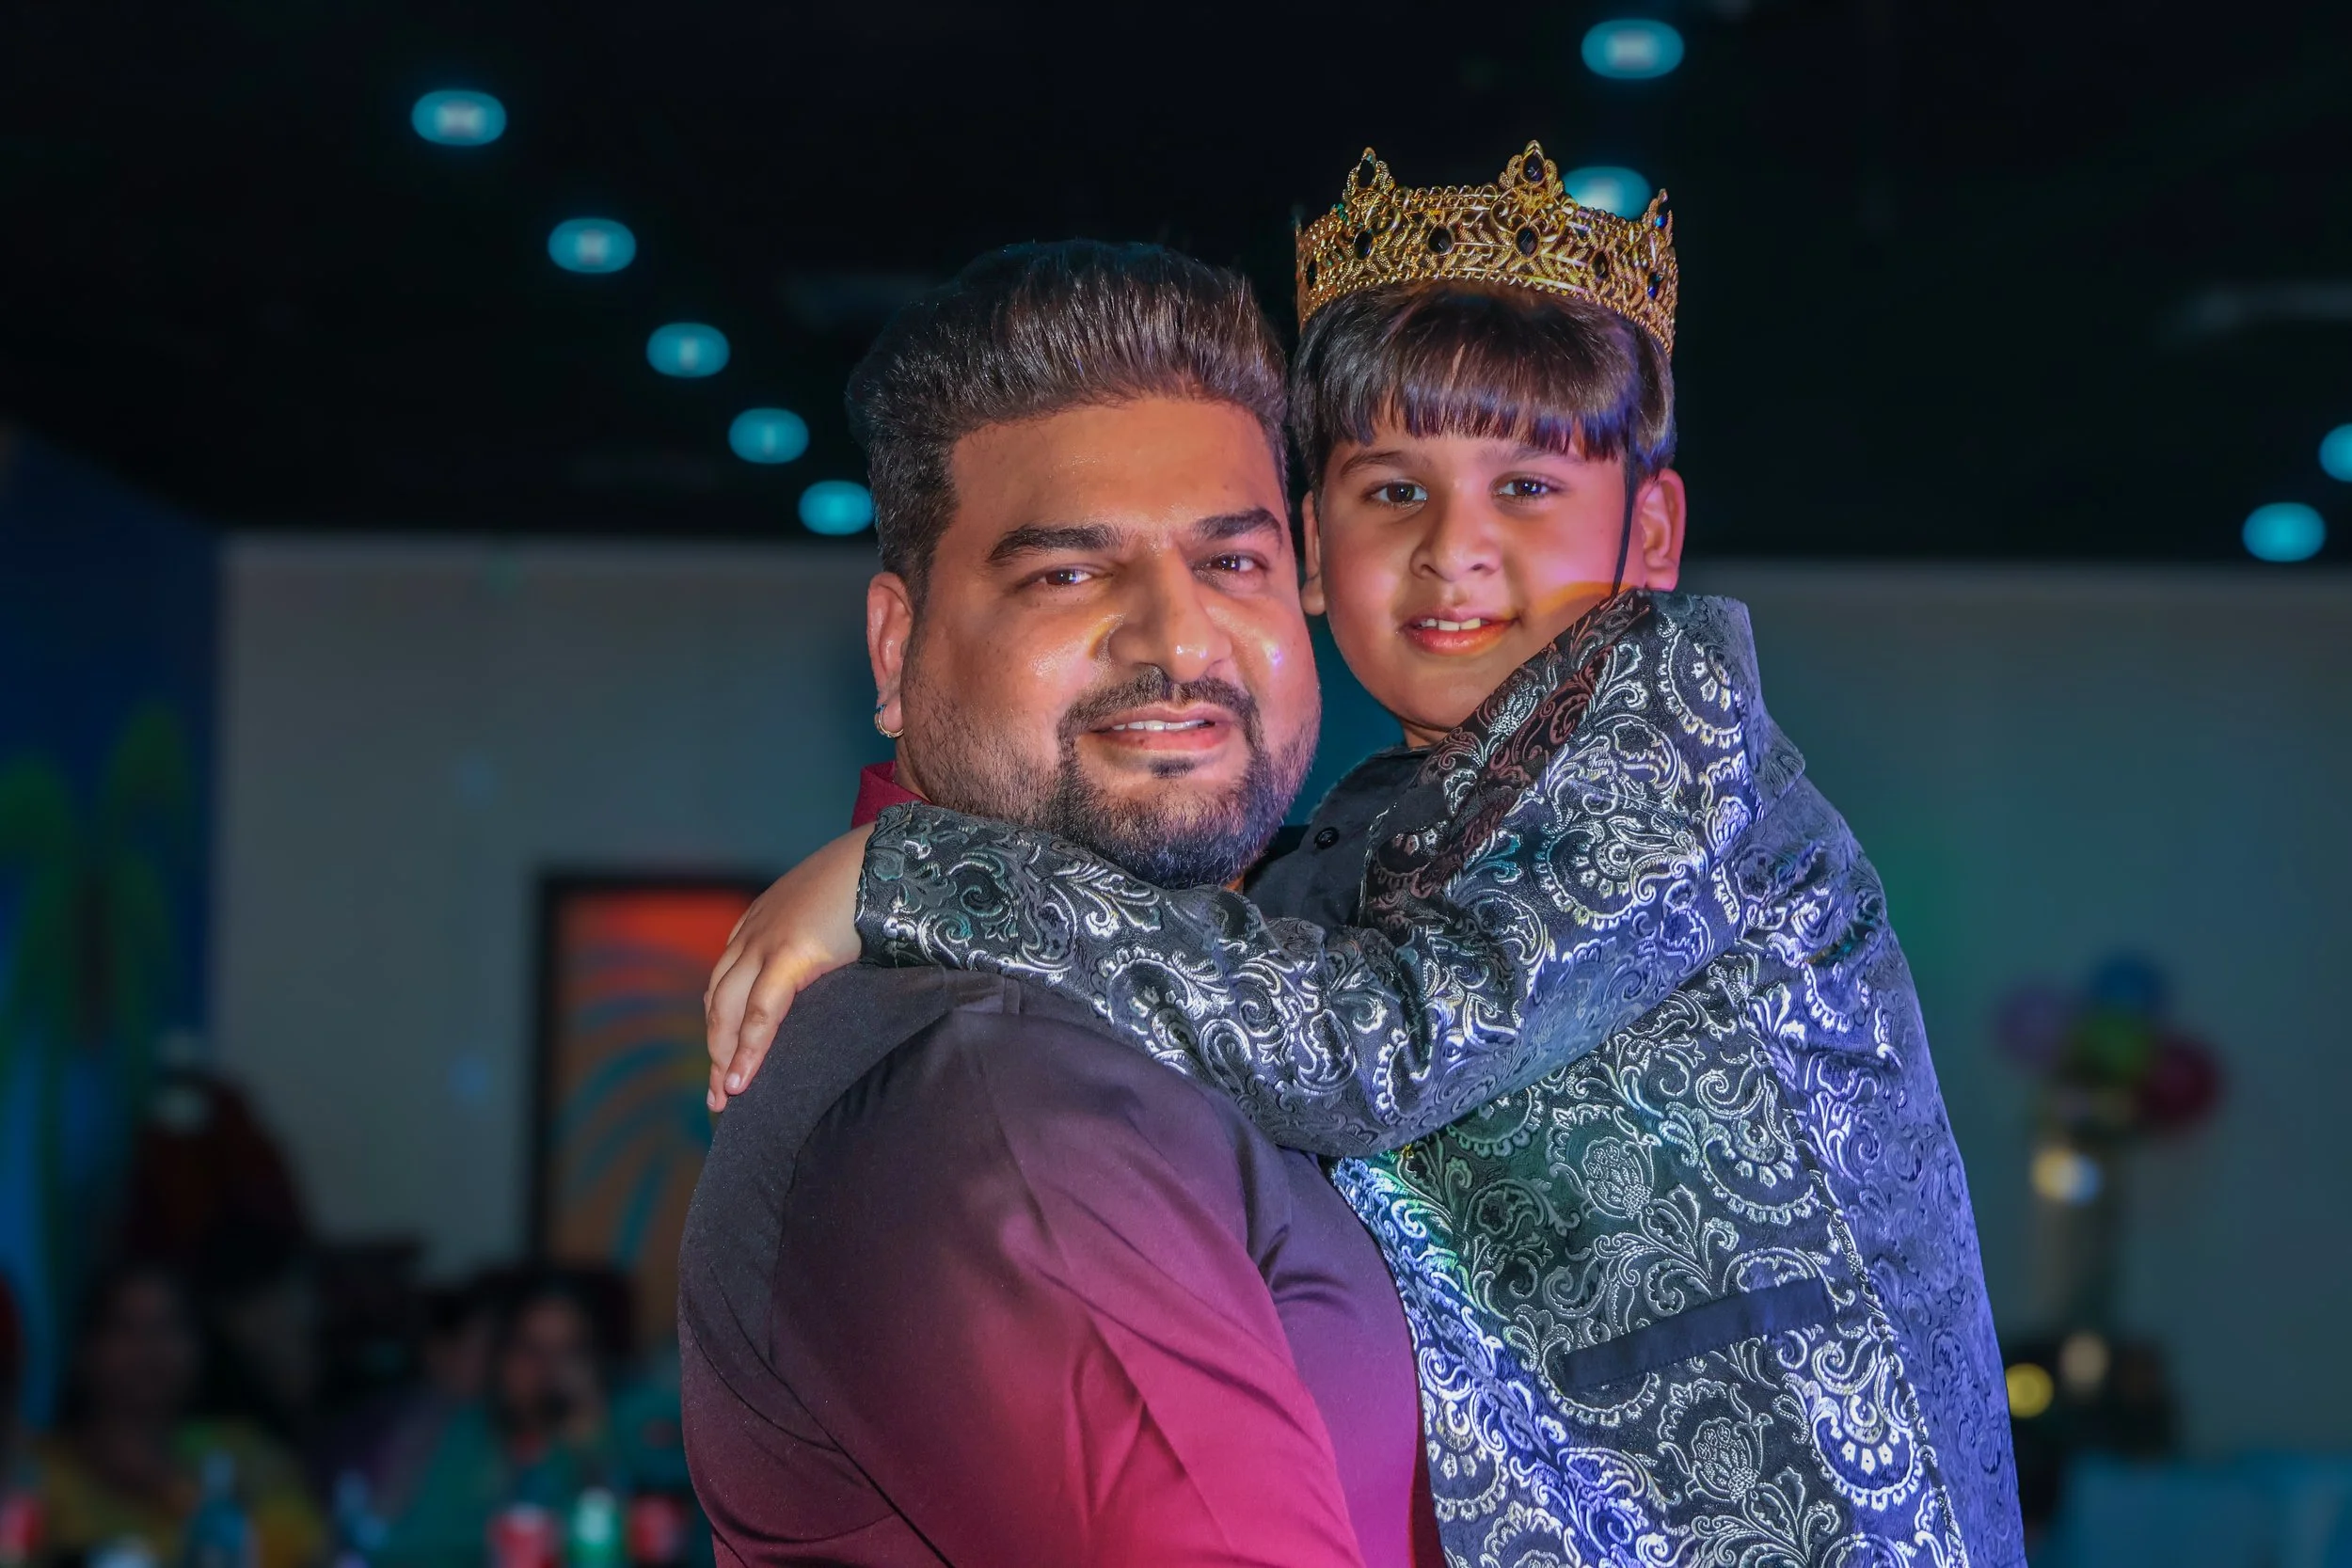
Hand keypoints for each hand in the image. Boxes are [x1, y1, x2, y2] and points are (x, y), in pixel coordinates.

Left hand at [703, 823, 872, 1109]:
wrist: (883, 853)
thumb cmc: (871, 879)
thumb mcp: (831, 912)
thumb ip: (821, 941)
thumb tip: (836, 973)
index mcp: (761, 921)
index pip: (727, 981)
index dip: (724, 1022)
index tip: (725, 1056)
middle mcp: (753, 933)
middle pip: (719, 1001)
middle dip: (716, 1049)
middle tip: (719, 1095)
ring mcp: (766, 943)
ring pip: (727, 1011)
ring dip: (723, 1057)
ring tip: (727, 1097)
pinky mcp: (789, 955)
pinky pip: (761, 1013)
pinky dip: (749, 1049)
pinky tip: (741, 1080)